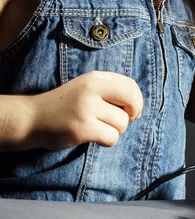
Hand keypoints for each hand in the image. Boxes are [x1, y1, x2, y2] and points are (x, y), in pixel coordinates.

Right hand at [27, 71, 143, 150]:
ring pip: (122, 123)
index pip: (131, 85)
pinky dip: (107, 141)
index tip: (129, 110)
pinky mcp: (82, 128)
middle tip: (121, 120)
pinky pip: (112, 137)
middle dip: (133, 113)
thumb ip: (111, 91)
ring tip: (100, 128)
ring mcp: (86, 109)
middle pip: (132, 100)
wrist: (32, 118)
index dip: (136, 100)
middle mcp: (92, 89)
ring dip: (115, 130)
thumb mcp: (87, 88)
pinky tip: (95, 137)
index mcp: (95, 77)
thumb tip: (138, 108)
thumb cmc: (65, 105)